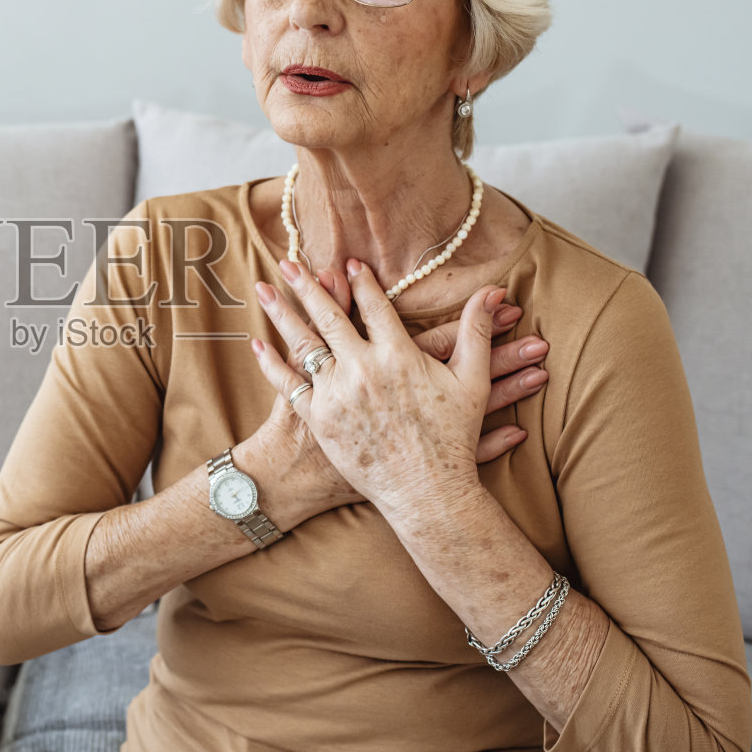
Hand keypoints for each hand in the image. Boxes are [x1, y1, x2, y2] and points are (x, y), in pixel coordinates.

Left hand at [249, 256, 511, 516]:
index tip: (348, 262)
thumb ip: (477, 331)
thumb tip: (494, 292)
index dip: (360, 282)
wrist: (426, 491)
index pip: (374, 306)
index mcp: (398, 355)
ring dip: (282, 314)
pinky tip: (257, 344)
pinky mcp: (319, 419)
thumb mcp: (472, 381)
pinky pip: (288, 385)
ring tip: (264, 289)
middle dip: (308, 286)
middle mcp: (363, 369)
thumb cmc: (452, 438)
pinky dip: (271, 363)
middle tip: (290, 261)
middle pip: (329, 316)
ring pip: (303, 345)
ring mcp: (337, 394)